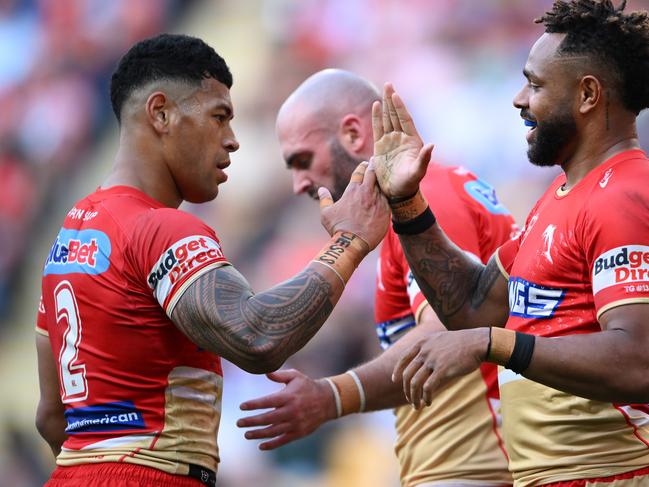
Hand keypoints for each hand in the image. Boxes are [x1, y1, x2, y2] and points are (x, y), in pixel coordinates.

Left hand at [237, 369, 336, 449]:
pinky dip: (271, 444)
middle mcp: (291, 411)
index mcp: (288, 396)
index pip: (267, 401)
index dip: (253, 404)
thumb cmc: (307, 386)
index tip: (241, 406)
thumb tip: (265, 373)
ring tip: (246, 434)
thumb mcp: (295, 376)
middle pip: (267, 418)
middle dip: (251, 421)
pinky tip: (260, 446)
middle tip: (239, 422)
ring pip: (273, 431)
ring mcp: (295, 423)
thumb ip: (279, 375)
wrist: (327, 401)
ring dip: (258, 434)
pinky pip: (283, 440)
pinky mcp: (299, 432)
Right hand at [319, 161, 388, 249]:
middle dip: (375, 166)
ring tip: (385, 175)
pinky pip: (389, 198)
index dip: (362, 167)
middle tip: (377, 162)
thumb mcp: (326, 213)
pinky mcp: (386, 210)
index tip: (365, 164)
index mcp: (352, 190)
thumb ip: (325, 199)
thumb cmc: (338, 228)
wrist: (353, 242)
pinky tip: (389, 192)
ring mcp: (378, 201)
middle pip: (373, 173)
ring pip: (382, 185)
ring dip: (383, 179)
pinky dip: (388, 194)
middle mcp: (366, 193)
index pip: (359, 172)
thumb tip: (321, 189)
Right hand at [372, 83, 433, 198]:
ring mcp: (391, 141)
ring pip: (387, 119)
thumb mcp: (418, 172)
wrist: (397, 192)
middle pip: (396, 115)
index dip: (400, 108)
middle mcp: (402, 138)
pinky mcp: (380, 147)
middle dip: (392, 100)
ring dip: (386, 105)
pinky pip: (378, 129)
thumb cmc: (409, 183)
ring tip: (384, 90)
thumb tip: (431, 145)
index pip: (405, 120)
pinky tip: (376, 106)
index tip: (396, 95)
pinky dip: (377, 117)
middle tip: (388, 84)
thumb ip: (424, 158)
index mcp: (412, 141)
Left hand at [392, 328, 488, 408]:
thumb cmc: (462, 344)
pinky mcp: (442, 370)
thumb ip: (429, 349)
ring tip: (417, 406)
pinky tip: (428, 402)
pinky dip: (426, 397)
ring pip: (415, 383)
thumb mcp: (440, 340)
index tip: (395, 380)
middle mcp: (424, 351)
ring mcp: (432, 360)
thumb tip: (423, 364)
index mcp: (422, 343)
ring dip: (414, 397)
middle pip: (407, 374)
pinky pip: (428, 387)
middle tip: (410, 399)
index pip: (403, 358)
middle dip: (407, 390)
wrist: (478, 342)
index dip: (397, 370)